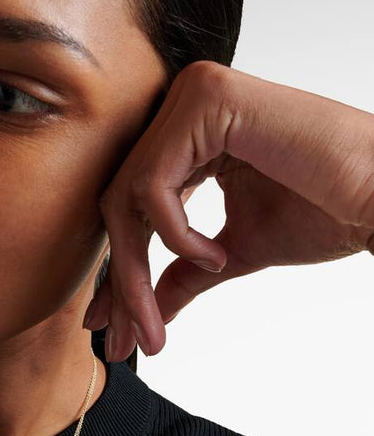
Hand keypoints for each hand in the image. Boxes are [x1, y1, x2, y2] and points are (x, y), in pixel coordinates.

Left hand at [84, 60, 373, 360]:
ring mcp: (193, 95)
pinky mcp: (207, 99)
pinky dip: (176, 233)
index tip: (112, 329)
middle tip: (123, 340)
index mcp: (191, 136)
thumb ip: (185, 273)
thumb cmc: (324, 212)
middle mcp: (184, 107)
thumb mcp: (232, 252)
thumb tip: (148, 312)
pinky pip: (155, 184)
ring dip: (139, 272)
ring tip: (175, 307)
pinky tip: (217, 254)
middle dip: (121, 281)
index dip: (120, 273)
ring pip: (128, 197)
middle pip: (120, 204)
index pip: (132, 207)